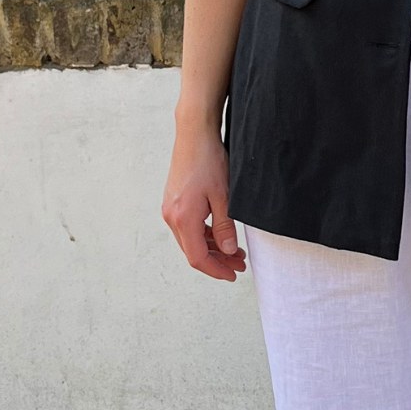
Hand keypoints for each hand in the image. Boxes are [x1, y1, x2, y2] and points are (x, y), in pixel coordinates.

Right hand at [161, 126, 243, 280]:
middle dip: (217, 261)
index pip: (198, 257)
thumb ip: (225, 226)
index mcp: (183, 218)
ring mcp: (170, 209)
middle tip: (239, 264)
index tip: (233, 275)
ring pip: (191, 240)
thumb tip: (228, 250)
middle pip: (193, 251)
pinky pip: (189, 227)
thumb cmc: (208, 160)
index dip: (216, 270)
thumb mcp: (224, 196)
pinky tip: (221, 234)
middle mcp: (171, 217)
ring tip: (235, 251)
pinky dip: (205, 235)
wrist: (194, 134)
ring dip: (212, 248)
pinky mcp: (174, 202)